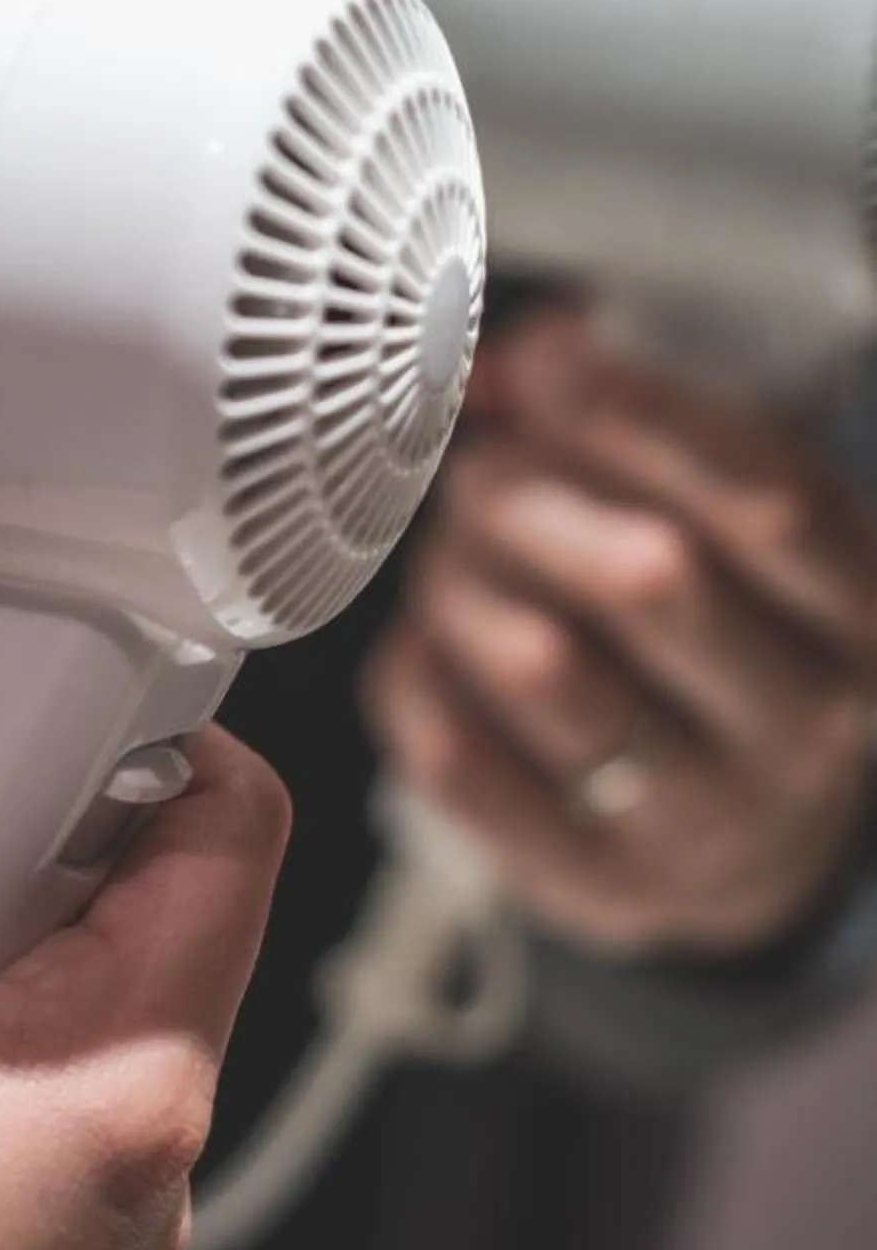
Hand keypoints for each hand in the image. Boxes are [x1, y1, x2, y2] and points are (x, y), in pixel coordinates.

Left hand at [366, 312, 876, 956]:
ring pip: (540, 667)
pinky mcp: (595, 886)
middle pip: (646, 580)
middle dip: (529, 496)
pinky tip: (432, 648)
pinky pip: (458, 759)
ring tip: (453, 558)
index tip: (549, 366)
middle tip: (479, 474)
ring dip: (462, 583)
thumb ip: (626, 420)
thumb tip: (515, 363)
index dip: (640, 415)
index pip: (770, 505)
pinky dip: (418, 677)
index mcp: (864, 615)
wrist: (737, 836)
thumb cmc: (718, 632)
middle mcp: (805, 728)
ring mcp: (705, 824)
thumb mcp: (720, 518)